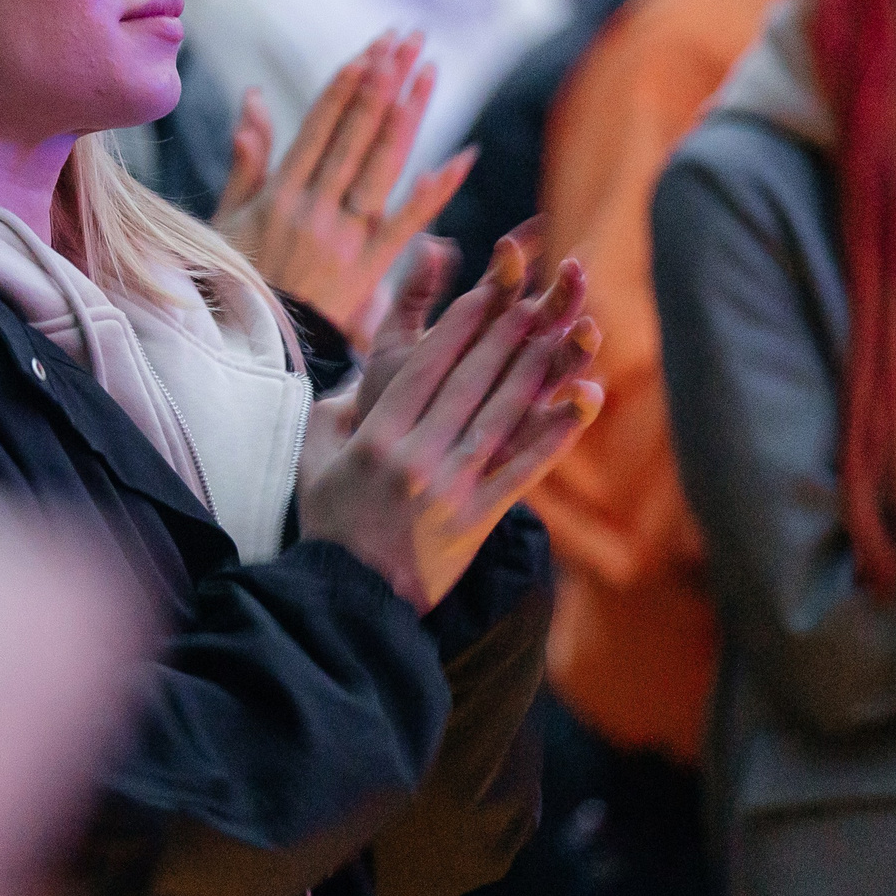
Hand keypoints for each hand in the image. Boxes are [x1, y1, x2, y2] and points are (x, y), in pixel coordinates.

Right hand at [215, 33, 473, 348]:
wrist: (249, 351)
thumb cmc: (232, 284)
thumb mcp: (227, 220)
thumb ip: (247, 160)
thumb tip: (254, 100)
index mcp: (280, 194)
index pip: (322, 124)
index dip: (350, 81)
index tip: (374, 45)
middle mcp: (315, 208)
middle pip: (357, 131)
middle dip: (385, 78)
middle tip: (410, 37)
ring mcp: (345, 237)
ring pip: (383, 163)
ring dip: (409, 112)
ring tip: (429, 69)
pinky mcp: (370, 268)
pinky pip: (409, 222)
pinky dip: (438, 190)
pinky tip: (464, 156)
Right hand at [299, 226, 602, 610]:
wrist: (354, 601)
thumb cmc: (330, 529)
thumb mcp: (313, 466)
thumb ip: (329, 419)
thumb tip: (350, 385)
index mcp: (376, 439)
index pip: (425, 369)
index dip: (459, 327)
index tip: (486, 293)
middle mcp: (416, 456)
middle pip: (469, 383)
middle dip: (504, 335)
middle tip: (535, 295)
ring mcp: (451, 488)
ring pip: (500, 416)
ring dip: (534, 370)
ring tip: (561, 332)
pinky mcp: (478, 518)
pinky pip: (524, 469)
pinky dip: (556, 434)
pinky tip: (582, 402)